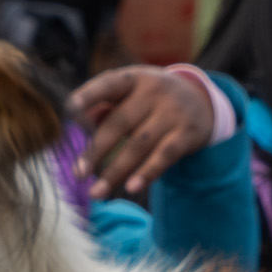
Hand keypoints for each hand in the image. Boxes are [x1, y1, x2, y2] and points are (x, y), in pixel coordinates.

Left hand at [69, 66, 214, 199]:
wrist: (199, 101)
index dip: (90, 95)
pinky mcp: (187, 133)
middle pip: (119, 123)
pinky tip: (130, 188)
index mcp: (132, 79)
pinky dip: (147, 173)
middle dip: (96, 151)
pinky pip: (164, 156)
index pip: (108, 84)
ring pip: (139, 145)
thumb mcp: (129, 95)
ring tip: (96, 193)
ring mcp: (173, 112)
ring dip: (115, 171)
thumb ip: (103, 107)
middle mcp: (154, 91)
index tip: (71, 108)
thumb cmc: (148, 101)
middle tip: (78, 174)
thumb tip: (80, 123)